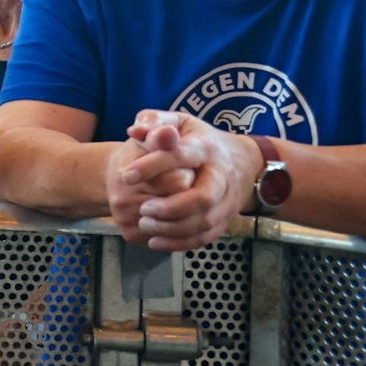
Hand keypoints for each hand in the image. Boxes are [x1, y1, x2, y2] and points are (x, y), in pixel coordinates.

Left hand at [109, 110, 259, 250]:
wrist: (241, 160)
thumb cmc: (196, 139)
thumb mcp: (178, 122)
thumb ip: (154, 122)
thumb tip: (135, 130)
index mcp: (204, 147)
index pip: (180, 155)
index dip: (152, 166)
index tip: (125, 176)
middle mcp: (220, 174)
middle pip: (203, 196)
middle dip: (171, 207)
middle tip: (142, 209)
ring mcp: (226, 199)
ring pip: (205, 221)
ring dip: (173, 228)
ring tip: (145, 224)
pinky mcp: (225, 218)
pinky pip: (206, 236)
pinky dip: (180, 243)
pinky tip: (155, 241)